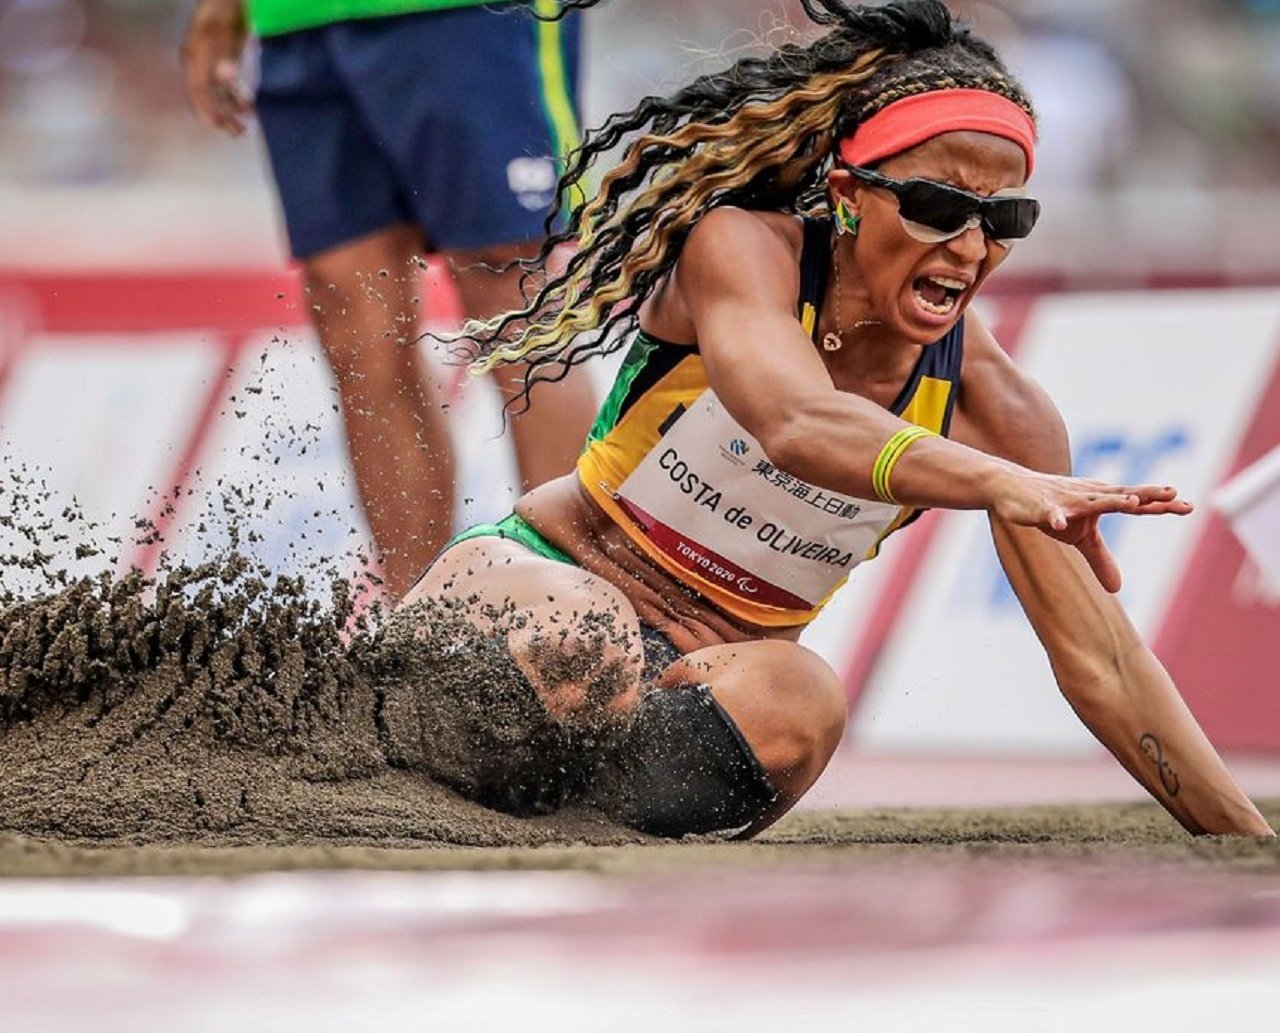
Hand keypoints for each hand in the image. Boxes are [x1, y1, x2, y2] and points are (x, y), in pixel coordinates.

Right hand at [181, 0, 250, 136]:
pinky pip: (224, 86)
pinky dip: (234, 97)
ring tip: (245, 124)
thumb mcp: (227, 34)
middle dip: (221, 116)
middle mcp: (198, 65)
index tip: (220, 127)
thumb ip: (228, 57)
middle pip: (207, 97)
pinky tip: (246, 107)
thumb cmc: (225, 15)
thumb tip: (227, 77)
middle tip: (238, 132)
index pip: (199, 93)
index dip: (208, 111)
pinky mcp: (219, 62)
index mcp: (194, 60)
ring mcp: (207, 64)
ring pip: (216, 94)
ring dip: (229, 110)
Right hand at [991, 471, 1192, 591]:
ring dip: (1111, 501)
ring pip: (1092, 502)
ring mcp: (1067, 501)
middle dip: (1146, 496)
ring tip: (1132, 503)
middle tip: (1173, 494)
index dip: (1161, 506)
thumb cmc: (1052, 508)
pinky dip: (1055, 518)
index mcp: (1102, 501)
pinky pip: (1050, 515)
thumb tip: (1118, 588)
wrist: (1012, 487)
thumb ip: (1100, 559)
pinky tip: (1059, 525)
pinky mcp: (1043, 507)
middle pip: (1123, 497)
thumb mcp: (1079, 538)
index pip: (1136, 504)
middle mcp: (1090, 497)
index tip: (1189, 507)